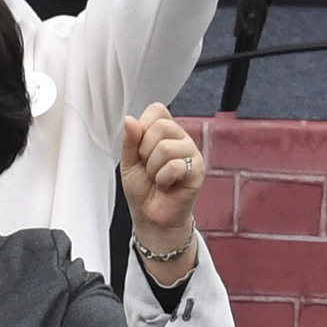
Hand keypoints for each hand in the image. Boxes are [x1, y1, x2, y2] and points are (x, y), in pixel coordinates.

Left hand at [121, 104, 206, 252]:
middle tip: (148, 167)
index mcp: (165, 133)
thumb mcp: (128, 162)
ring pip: (167, 147)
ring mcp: (192, 154)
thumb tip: (130, 120)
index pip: (157, 110)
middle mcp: (181, 139)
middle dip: (145, 151)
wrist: (150, 216)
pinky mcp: (198, 171)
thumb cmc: (142, 189)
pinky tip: (166, 185)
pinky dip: (163, 179)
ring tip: (157, 178)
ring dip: (153, 168)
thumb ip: (130, 140)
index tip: (139, 149)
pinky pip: (176, 166)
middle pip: (162, 126)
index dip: (142, 127)